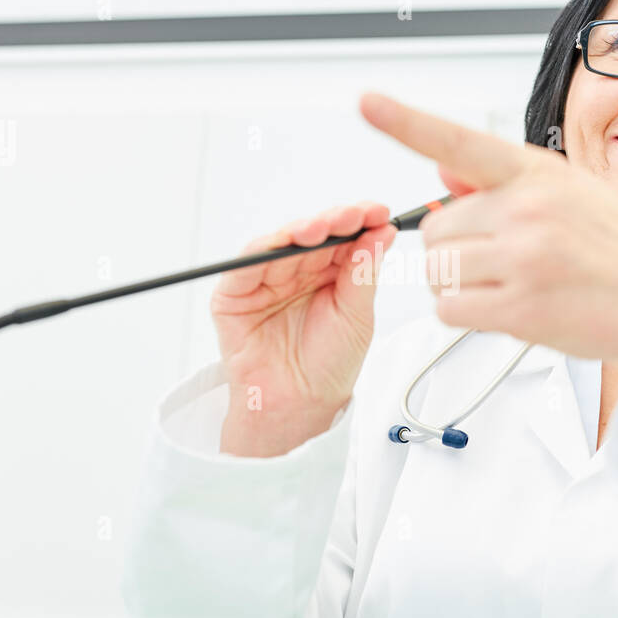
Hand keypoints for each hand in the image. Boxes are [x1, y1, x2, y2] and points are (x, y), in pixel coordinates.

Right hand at [211, 201, 395, 455]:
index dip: (360, 221)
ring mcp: (266, 279)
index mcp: (330, 274)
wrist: (298, 405)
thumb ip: (364, 273)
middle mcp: (298, 271)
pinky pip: (246, 264)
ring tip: (321, 228)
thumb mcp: (357, 316)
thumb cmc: (329, 365)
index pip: (344, 238)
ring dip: (301, 232)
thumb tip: (382, 232)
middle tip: (353, 215)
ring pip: (282, 243)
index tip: (378, 212)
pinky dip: (264, 250)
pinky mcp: (235, 293)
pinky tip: (286, 242)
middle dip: (334, 221)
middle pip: (314, 235)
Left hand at [357, 92, 617, 403]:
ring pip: (437, 269)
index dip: (406, 122)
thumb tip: (441, 166)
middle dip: (455, 248)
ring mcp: (524, 257)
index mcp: (539, 172)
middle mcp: (528, 208)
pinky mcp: (520, 308)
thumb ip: (503, 184)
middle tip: (500, 261)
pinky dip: (465, 314)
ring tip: (508, 285)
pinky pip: (449, 308)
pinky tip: (506, 309)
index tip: (367, 101)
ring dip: (457, 284)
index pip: (459, 141)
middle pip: (436, 228)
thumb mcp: (572, 195)